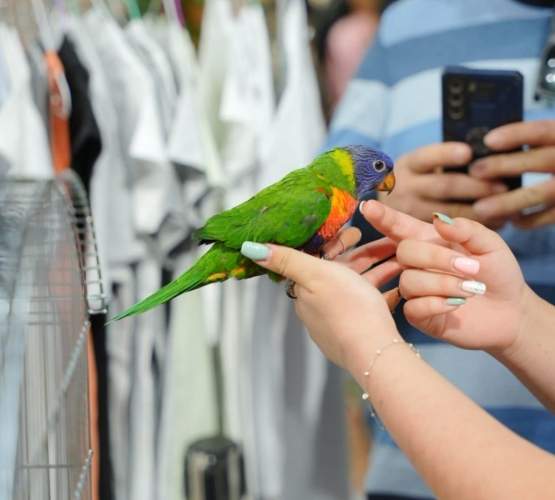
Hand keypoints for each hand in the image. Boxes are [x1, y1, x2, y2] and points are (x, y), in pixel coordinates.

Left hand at [240, 240, 399, 369]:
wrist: (375, 350)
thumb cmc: (346, 308)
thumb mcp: (314, 274)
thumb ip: (286, 259)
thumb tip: (250, 249)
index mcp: (307, 292)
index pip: (318, 260)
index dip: (336, 244)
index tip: (355, 231)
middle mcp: (320, 308)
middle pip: (341, 273)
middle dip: (363, 255)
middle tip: (386, 243)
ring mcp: (341, 321)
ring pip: (361, 287)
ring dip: (379, 270)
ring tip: (400, 259)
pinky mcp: (361, 332)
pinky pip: (372, 304)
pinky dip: (384, 292)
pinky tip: (399, 286)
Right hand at [355, 200, 533, 352]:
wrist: (511, 311)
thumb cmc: (498, 273)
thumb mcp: (490, 245)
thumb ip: (466, 230)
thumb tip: (438, 219)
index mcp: (428, 241)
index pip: (398, 226)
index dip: (382, 217)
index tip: (367, 207)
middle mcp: (416, 264)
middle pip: (404, 252)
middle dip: (436, 258)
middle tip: (470, 268)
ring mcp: (415, 290)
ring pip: (409, 281)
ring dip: (443, 284)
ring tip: (471, 290)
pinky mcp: (419, 315)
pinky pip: (412, 307)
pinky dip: (436, 304)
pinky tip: (456, 305)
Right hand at [378, 142, 506, 221]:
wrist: (390, 206)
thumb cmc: (421, 179)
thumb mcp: (423, 165)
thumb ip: (445, 161)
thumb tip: (484, 154)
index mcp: (409, 165)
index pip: (427, 157)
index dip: (446, 155)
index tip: (468, 152)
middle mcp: (406, 188)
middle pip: (443, 186)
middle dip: (475, 186)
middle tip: (502, 187)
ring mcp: (410, 212)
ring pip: (448, 213)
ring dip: (479, 210)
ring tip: (505, 207)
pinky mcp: (418, 231)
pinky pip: (450, 232)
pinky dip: (476, 225)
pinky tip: (497, 221)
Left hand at [470, 120, 554, 227]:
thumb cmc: (554, 159)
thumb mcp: (550, 145)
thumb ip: (531, 143)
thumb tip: (485, 147)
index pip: (542, 131)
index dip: (516, 134)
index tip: (488, 141)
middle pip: (540, 160)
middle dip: (504, 165)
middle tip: (474, 171)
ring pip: (541, 194)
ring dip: (507, 202)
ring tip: (479, 208)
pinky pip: (547, 217)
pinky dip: (525, 220)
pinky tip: (505, 219)